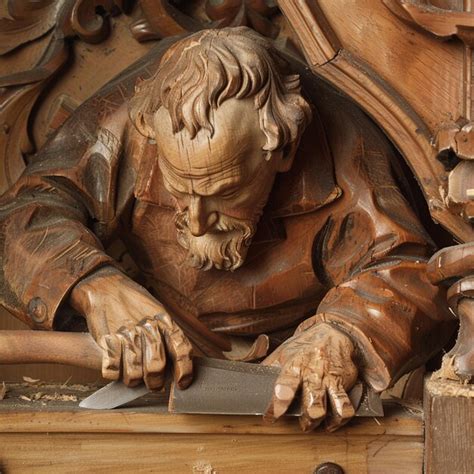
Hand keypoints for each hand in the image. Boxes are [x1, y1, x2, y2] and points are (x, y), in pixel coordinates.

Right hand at [70, 266, 192, 389]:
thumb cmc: (135, 304)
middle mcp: (148, 328)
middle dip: (156, 382)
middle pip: (156, 367)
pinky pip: (112, 371)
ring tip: (133, 375)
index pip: (181, 349)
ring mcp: (127, 334)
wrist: (106, 287)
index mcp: (165, 321)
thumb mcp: (158, 313)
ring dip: (134, 380)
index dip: (185, 370)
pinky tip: (116, 366)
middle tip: (153, 383)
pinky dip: (114, 374)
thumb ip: (168, 336)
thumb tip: (178, 366)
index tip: (182, 384)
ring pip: (134, 373)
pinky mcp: (106, 339)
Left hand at [263, 322, 356, 431]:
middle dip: (307, 419)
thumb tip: (248, 381)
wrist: (333, 331)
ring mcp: (331, 378)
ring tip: (316, 424)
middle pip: (313, 400)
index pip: (284, 385)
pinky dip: (340, 419)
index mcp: (295, 364)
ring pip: (334, 405)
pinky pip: (347, 406)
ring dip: (324, 420)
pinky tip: (331, 422)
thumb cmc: (304, 346)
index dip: (277, 405)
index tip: (270, 418)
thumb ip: (269, 368)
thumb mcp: (284, 352)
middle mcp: (314, 372)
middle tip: (301, 424)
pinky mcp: (345, 382)